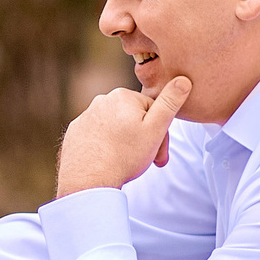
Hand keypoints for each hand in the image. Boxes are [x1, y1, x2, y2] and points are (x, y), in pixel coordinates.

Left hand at [55, 76, 191, 196]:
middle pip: (134, 118)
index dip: (160, 134)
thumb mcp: (155, 129)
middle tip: (148, 162)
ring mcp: (85, 116)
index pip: (152, 111)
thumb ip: (170, 103)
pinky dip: (106, 146)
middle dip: (144, 138)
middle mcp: (101, 101)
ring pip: (116, 127)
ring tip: (127, 161)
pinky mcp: (76, 131)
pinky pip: (98, 136)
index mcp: (122, 96)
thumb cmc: (125, 156)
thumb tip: (183, 79)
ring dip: (126, 141)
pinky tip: (109, 161)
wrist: (88, 180)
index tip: (160, 155)